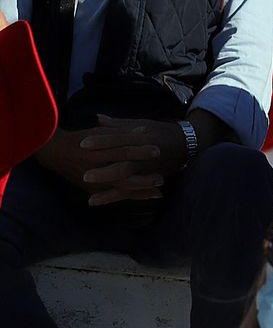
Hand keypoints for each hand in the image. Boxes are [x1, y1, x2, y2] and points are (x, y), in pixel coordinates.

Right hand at [35, 116, 188, 205]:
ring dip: (140, 191)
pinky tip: (147, 196)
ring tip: (158, 191)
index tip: (157, 151)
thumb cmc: (82, 139)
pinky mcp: (93, 189)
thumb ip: (122, 132)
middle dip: (142, 178)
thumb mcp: (101, 132)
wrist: (56, 152)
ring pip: (119, 188)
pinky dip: (131, 196)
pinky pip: (114, 195)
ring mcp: (93, 181)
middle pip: (122, 174)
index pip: (122, 151)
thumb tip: (145, 131)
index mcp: (97, 151)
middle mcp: (95, 168)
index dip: (140, 151)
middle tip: (161, 178)